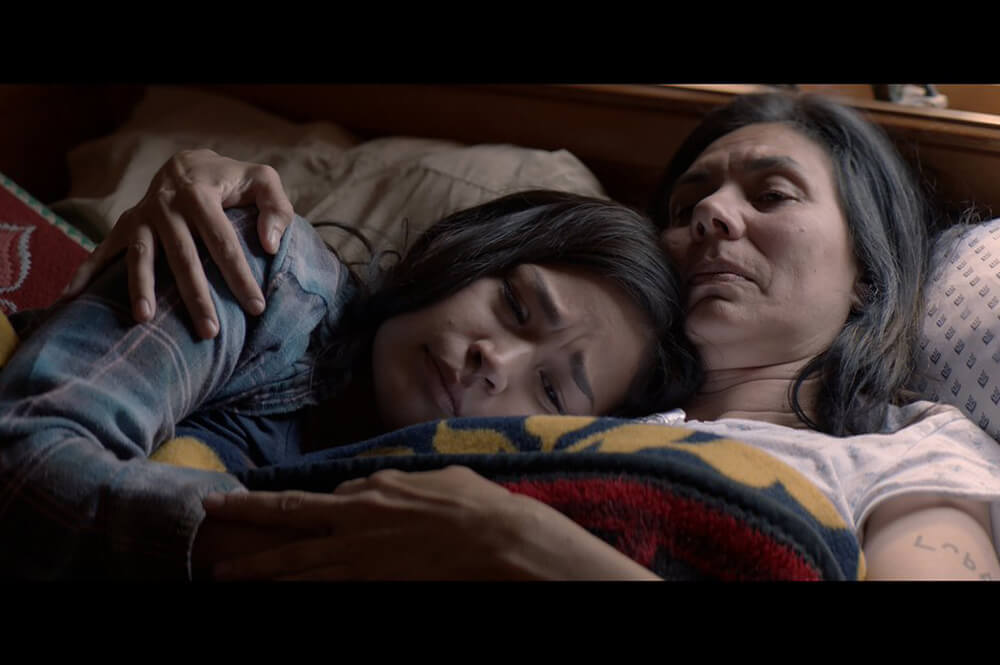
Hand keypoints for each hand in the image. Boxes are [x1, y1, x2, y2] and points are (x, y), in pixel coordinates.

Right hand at [61, 149, 295, 338]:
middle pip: (182, 257)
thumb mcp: (262, 181)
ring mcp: (141, 217)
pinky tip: (70, 300)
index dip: (240, 275)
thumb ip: (276, 209)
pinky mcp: (124, 226)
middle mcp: (166, 205)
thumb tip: (270, 245)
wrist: (188, 164)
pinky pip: (101, 251)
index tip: (256, 307)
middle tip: (209, 331)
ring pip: (141, 256)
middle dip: (195, 296)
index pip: (224, 242)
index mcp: (201, 194)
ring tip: (145, 320)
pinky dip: (84, 273)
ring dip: (141, 289)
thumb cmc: (232, 181)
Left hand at [202, 466, 659, 579]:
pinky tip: (275, 593)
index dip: (290, 503)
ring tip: (226, 574)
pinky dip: (297, 591)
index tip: (261, 505)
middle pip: (288, 519)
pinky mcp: (371, 583)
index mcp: (371, 491)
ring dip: (259, 570)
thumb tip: (376, 487)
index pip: (321, 497)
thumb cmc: (475, 505)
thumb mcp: (435, 477)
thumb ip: (397, 483)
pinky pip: (323, 589)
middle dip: (246, 517)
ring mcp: (359, 558)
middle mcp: (355, 521)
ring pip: (296, 564)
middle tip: (208, 512)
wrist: (498, 540)